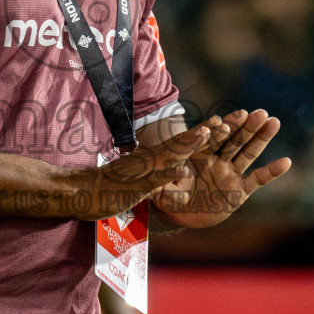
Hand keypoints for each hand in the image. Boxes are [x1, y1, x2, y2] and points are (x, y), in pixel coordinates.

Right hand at [85, 117, 229, 219]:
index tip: (221, 124)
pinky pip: (156, 180)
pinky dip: (170, 175)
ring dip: (189, 144)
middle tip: (225, 123)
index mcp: (154, 157)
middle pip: (182, 143)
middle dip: (204, 134)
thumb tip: (170, 169)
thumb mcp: (140, 175)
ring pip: (171, 155)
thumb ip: (156, 171)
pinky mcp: (137, 185)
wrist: (87, 190)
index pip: (182, 143)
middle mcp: (152, 159)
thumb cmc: (112, 185)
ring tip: (207, 134)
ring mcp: (145, 170)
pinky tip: (184, 172)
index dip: (202, 134)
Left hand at [150, 109, 291, 229]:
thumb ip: (166, 186)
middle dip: (245, 126)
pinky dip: (271, 172)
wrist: (184, 214)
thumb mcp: (165, 192)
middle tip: (259, 112)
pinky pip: (257, 180)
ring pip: (248, 153)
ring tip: (274, 122)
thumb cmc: (173, 197)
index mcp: (199, 155)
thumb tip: (169, 178)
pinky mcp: (240, 190)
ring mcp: (230, 173)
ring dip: (261, 138)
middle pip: (233, 140)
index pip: (209, 140)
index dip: (217, 130)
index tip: (224, 120)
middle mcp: (217, 160)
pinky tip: (286, 162)